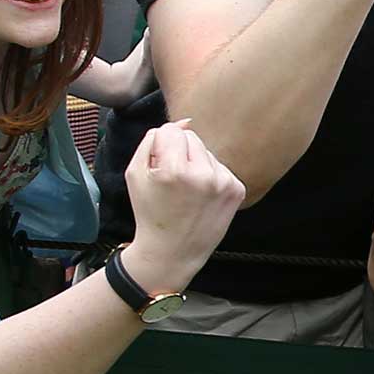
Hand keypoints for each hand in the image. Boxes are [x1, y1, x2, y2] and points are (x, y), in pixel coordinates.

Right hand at [118, 121, 245, 290]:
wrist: (173, 250)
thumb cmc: (150, 211)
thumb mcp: (136, 173)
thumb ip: (152, 141)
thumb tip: (184, 123)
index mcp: (174, 170)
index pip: (172, 130)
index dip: (162, 145)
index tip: (159, 165)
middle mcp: (203, 175)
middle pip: (192, 138)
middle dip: (180, 152)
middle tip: (173, 180)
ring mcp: (223, 183)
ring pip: (207, 152)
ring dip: (197, 164)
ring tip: (187, 190)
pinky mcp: (237, 190)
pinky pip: (221, 167)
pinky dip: (211, 176)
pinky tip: (202, 196)